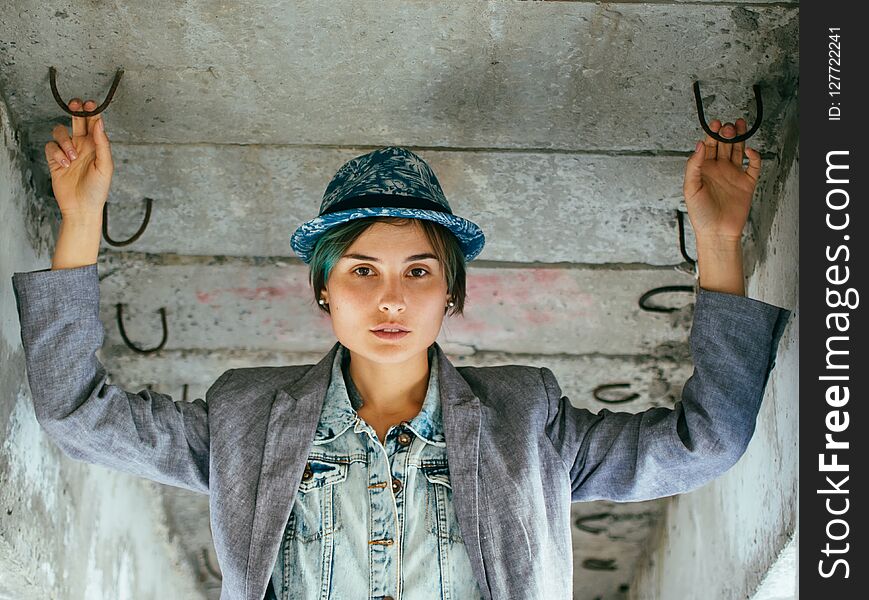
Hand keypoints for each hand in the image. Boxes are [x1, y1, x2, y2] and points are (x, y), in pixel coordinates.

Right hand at [44, 98, 113, 217]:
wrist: (82, 208)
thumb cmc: (97, 190)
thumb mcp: (105, 167)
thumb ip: (102, 144)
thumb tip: (99, 123)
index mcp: (96, 147)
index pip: (94, 124)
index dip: (92, 112)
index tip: (91, 104)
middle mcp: (82, 146)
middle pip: (76, 121)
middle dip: (76, 110)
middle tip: (76, 103)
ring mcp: (67, 152)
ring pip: (60, 131)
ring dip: (65, 141)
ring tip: (72, 157)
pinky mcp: (55, 160)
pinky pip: (50, 146)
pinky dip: (56, 152)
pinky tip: (64, 164)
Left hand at [682, 118, 760, 244]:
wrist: (716, 232)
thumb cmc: (701, 214)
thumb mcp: (690, 188)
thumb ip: (693, 166)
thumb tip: (698, 145)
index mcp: (704, 170)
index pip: (708, 146)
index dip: (711, 134)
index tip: (714, 124)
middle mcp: (719, 170)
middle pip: (724, 145)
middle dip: (725, 133)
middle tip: (726, 126)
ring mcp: (734, 175)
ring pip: (738, 150)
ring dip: (739, 138)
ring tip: (739, 126)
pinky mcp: (747, 183)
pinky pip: (754, 165)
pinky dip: (754, 156)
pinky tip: (750, 151)